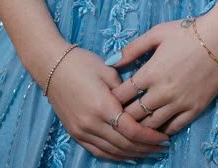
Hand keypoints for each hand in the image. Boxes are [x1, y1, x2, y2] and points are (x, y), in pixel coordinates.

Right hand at [46, 45, 168, 160]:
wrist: (52, 66)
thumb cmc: (82, 63)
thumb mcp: (108, 70)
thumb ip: (125, 89)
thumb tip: (139, 102)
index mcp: (102, 106)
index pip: (131, 130)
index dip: (150, 136)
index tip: (165, 136)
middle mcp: (91, 123)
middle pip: (124, 144)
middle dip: (146, 148)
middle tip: (163, 147)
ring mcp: (82, 131)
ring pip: (112, 151)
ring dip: (133, 154)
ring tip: (150, 152)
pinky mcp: (76, 133)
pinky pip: (98, 151)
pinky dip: (115, 155)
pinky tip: (128, 155)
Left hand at [109, 16, 217, 135]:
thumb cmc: (188, 32)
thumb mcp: (157, 33)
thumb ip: (132, 49)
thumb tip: (111, 61)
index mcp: (150, 73)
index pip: (122, 95)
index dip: (113, 99)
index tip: (111, 99)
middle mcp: (162, 92)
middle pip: (133, 114)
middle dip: (123, 116)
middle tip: (119, 116)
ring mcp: (179, 103)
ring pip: (151, 125)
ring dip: (141, 126)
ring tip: (136, 125)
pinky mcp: (195, 109)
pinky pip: (174, 128)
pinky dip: (163, 130)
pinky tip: (158, 128)